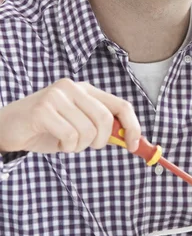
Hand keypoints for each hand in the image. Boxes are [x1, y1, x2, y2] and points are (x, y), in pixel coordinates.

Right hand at [0, 78, 140, 154]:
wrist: (7, 128)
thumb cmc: (45, 129)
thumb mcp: (78, 126)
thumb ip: (101, 128)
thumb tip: (130, 139)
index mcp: (86, 89)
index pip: (121, 105)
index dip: (133, 126)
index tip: (135, 146)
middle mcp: (73, 88)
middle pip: (105, 119)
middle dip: (100, 141)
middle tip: (84, 146)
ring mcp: (57, 96)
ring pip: (87, 131)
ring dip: (78, 146)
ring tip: (64, 143)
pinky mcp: (43, 109)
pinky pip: (69, 136)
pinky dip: (66, 147)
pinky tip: (55, 143)